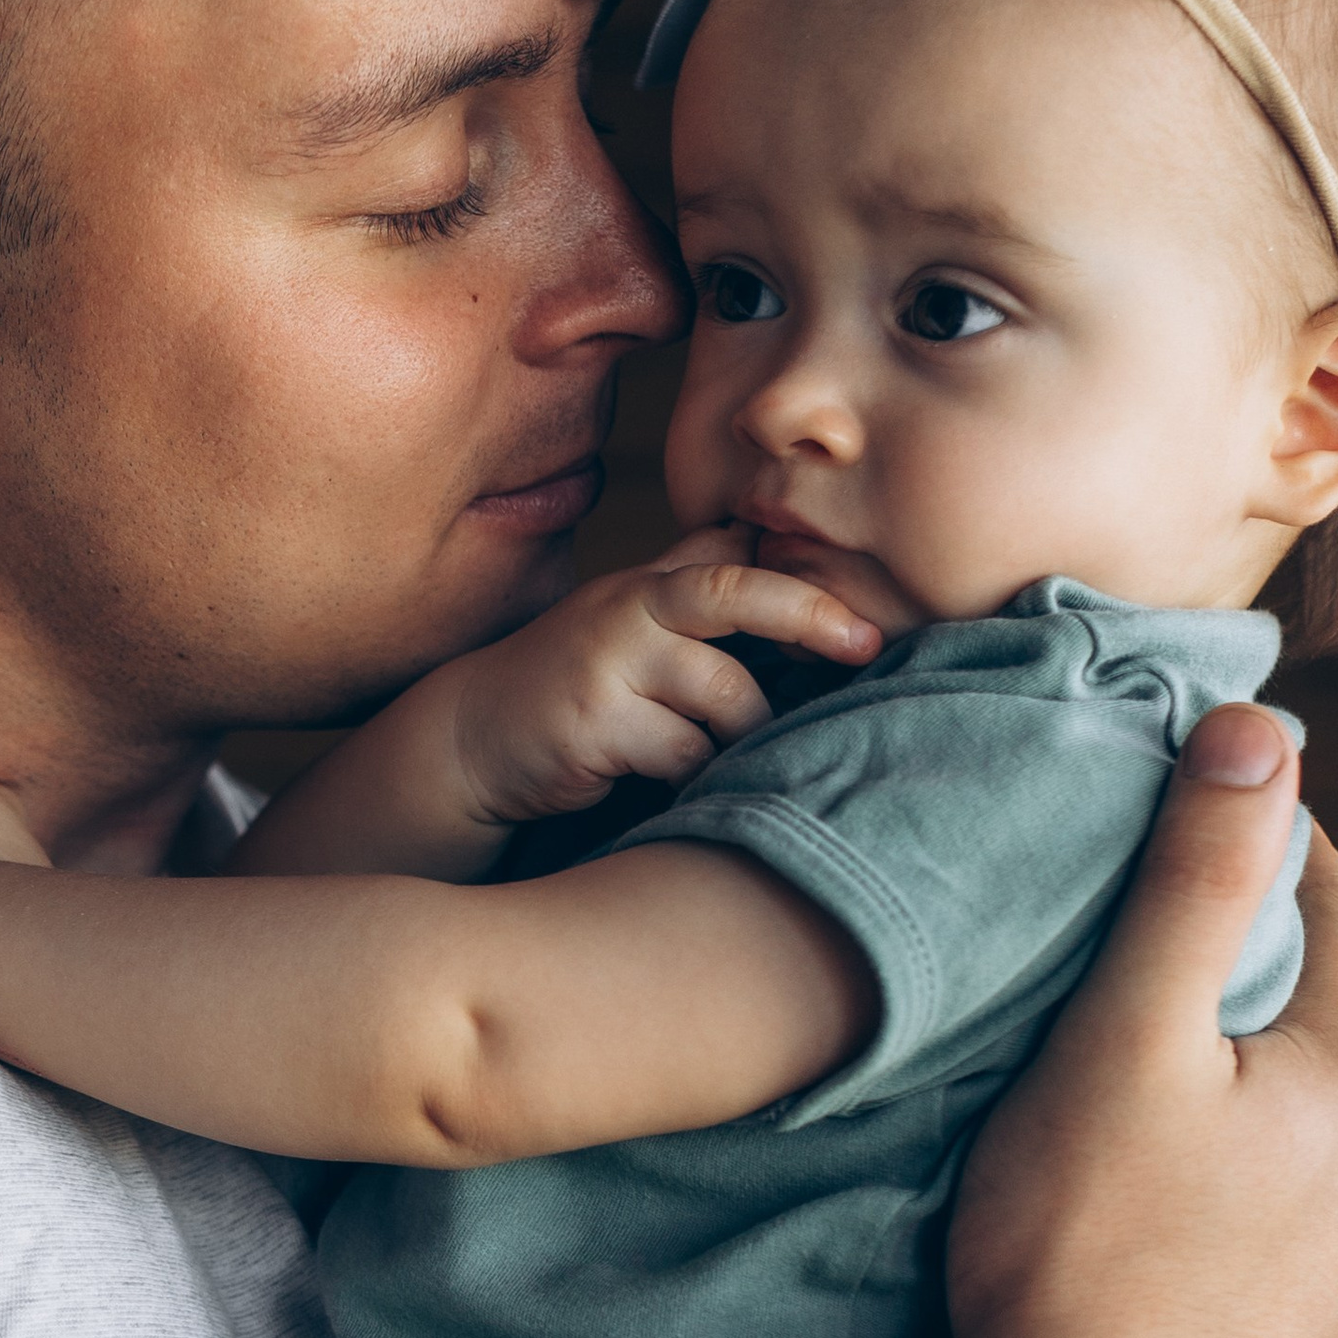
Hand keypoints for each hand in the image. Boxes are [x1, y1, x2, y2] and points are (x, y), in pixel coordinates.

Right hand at [440, 528, 882, 834]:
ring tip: (725, 752)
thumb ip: (692, 590)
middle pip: (737, 592)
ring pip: (725, 692)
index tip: (864, 622)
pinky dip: (698, 773)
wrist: (473, 735)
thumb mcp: (627, 620)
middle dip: (809, 614)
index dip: (803, 579)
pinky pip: (685, 753)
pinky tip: (678, 781)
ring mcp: (610, 663)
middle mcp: (631, 609)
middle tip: (865, 645)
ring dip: (744, 732)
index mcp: (649, 585)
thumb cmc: (572, 683)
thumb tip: (779, 559)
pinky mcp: (595, 724)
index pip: (734, 557)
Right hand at [949, 701, 1337, 1337]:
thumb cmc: (1079, 1261)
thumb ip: (1192, 884)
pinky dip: (1250, 1245)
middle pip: (1336, 1054)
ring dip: (1267, 1134)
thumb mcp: (1121, 1039)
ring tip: (1170, 1125)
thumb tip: (1262, 732)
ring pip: (1324, 1176)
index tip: (1236, 817)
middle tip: (1180, 967)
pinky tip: (1179, 1265)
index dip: (1284, 859)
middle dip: (1272, 1000)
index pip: (1335, 930)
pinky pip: (1296, 1283)